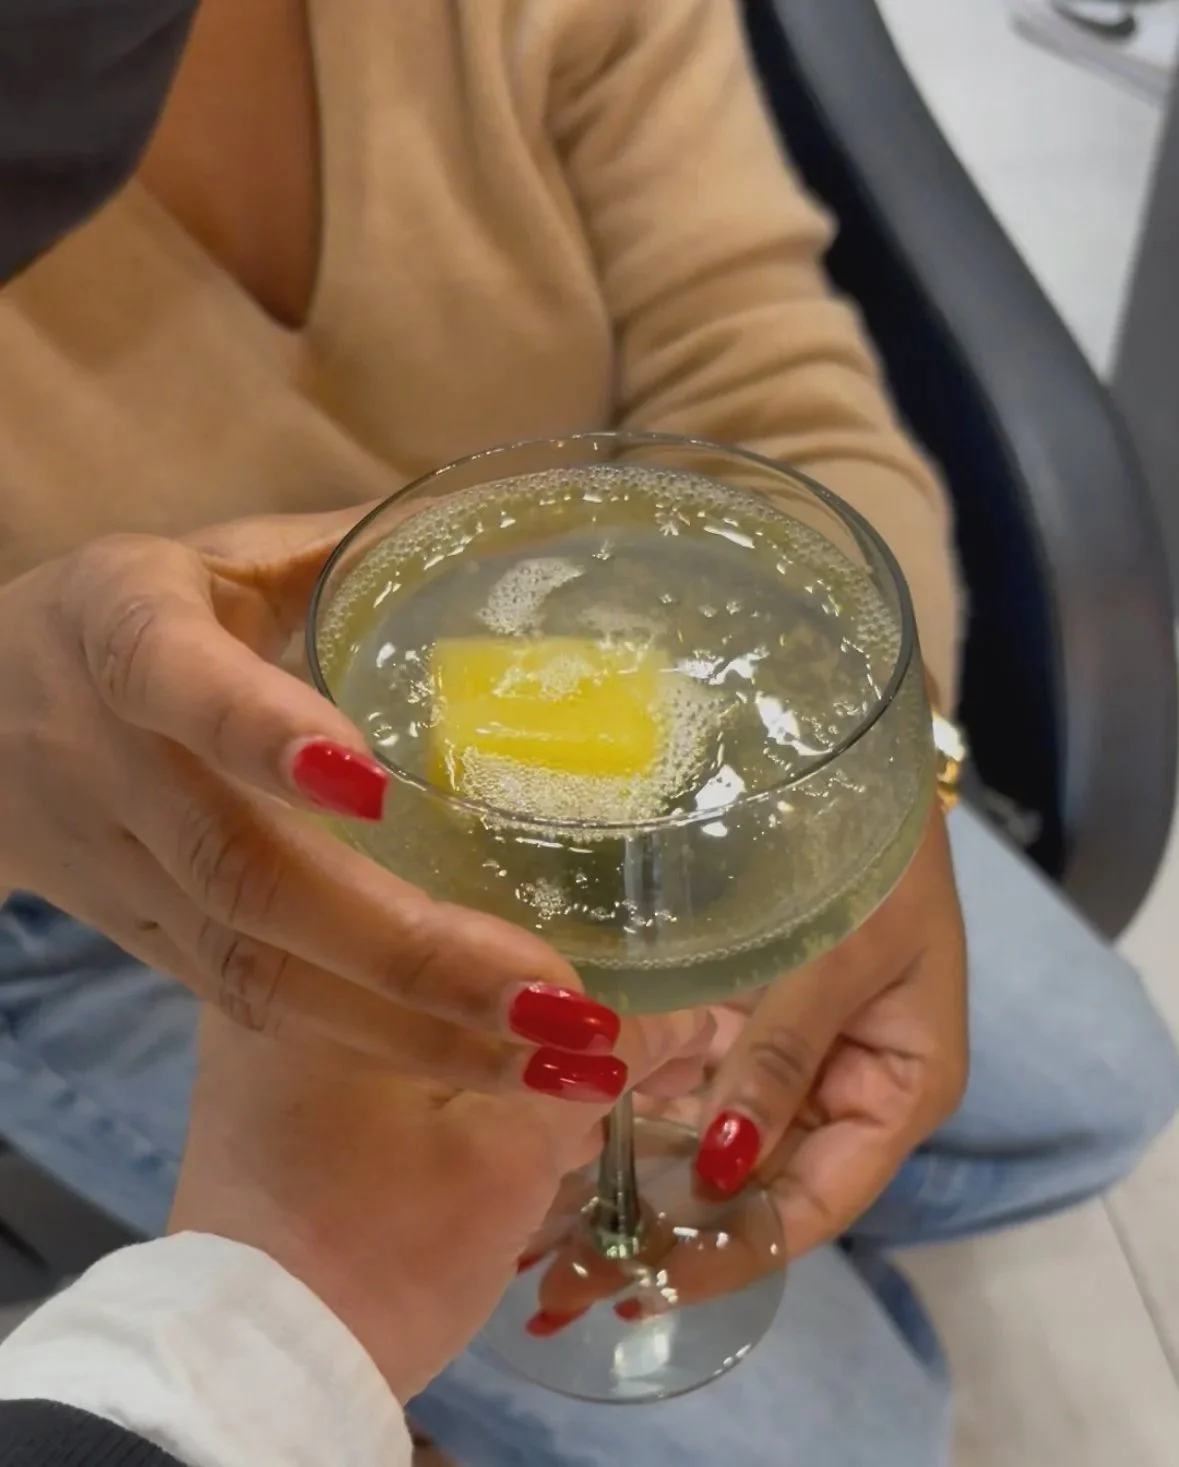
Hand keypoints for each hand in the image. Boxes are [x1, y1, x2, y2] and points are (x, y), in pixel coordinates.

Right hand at [0, 514, 626, 1099]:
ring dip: (418, 1030)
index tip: (370, 782)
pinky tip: (496, 1069)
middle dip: (410, 949)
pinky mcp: (154, 948)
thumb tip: (489, 520)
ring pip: (262, 973)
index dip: (261, 732)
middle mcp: (117, 770)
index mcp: (122, 638)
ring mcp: (129, 878)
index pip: (180, 685)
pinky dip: (382, 1049)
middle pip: (249, 876)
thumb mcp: (206, 558)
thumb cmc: (118, 620)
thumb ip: (331, 550)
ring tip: (561, 1062)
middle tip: (557, 997)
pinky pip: (265, 1009)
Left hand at [168, 1004, 713, 1400]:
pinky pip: (389, 1043)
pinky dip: (457, 1066)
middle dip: (556, 1015)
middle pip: (456, 967)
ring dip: (513, 1043)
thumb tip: (699, 1017)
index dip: (585, 993)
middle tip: (650, 1053)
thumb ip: (601, 1069)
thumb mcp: (510, 1156)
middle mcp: (280, 972)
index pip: (488, 942)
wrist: (260, 1372)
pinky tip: (528, 1102)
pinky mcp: (279, 1083)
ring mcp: (272, 1029)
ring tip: (605, 1089)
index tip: (668, 1024)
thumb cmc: (385, 1252)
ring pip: (426, 1007)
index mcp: (321, 963)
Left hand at [524, 808, 967, 1318]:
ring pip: (714, 1150)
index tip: (647, 1286)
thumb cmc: (876, 857)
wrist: (853, 766)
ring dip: (640, 1192)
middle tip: (568, 1287)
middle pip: (755, 1191)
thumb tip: (718, 1171)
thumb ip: (780, 1058)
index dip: (733, 1253)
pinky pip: (690, 1086)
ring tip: (548, 1243)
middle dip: (669, 1240)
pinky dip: (637, 1120)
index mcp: (893, 1094)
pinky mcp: (746, 1024)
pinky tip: (567, 1147)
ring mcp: (790, 1061)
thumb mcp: (840, 956)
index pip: (811, 1205)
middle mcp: (841, 1094)